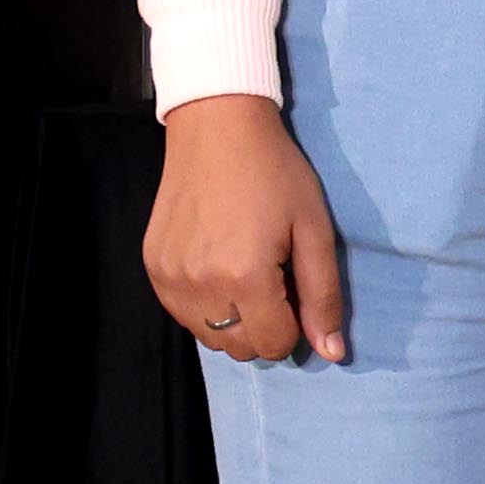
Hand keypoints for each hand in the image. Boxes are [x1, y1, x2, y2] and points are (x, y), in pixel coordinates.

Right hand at [147, 93, 347, 365]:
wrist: (216, 129)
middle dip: (265, 327)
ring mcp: (169, 278)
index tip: (296, 291)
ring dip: (233, 321)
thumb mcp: (314, 230)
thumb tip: (332, 354)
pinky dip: (206, 306)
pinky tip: (219, 268)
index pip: (275, 344)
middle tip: (274, 281)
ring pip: (209, 338)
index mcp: (245, 277)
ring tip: (246, 272)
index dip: (294, 327)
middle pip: (240, 348)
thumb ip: (322, 296)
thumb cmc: (275, 174)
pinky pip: (183, 314)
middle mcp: (199, 285)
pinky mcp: (153, 267)